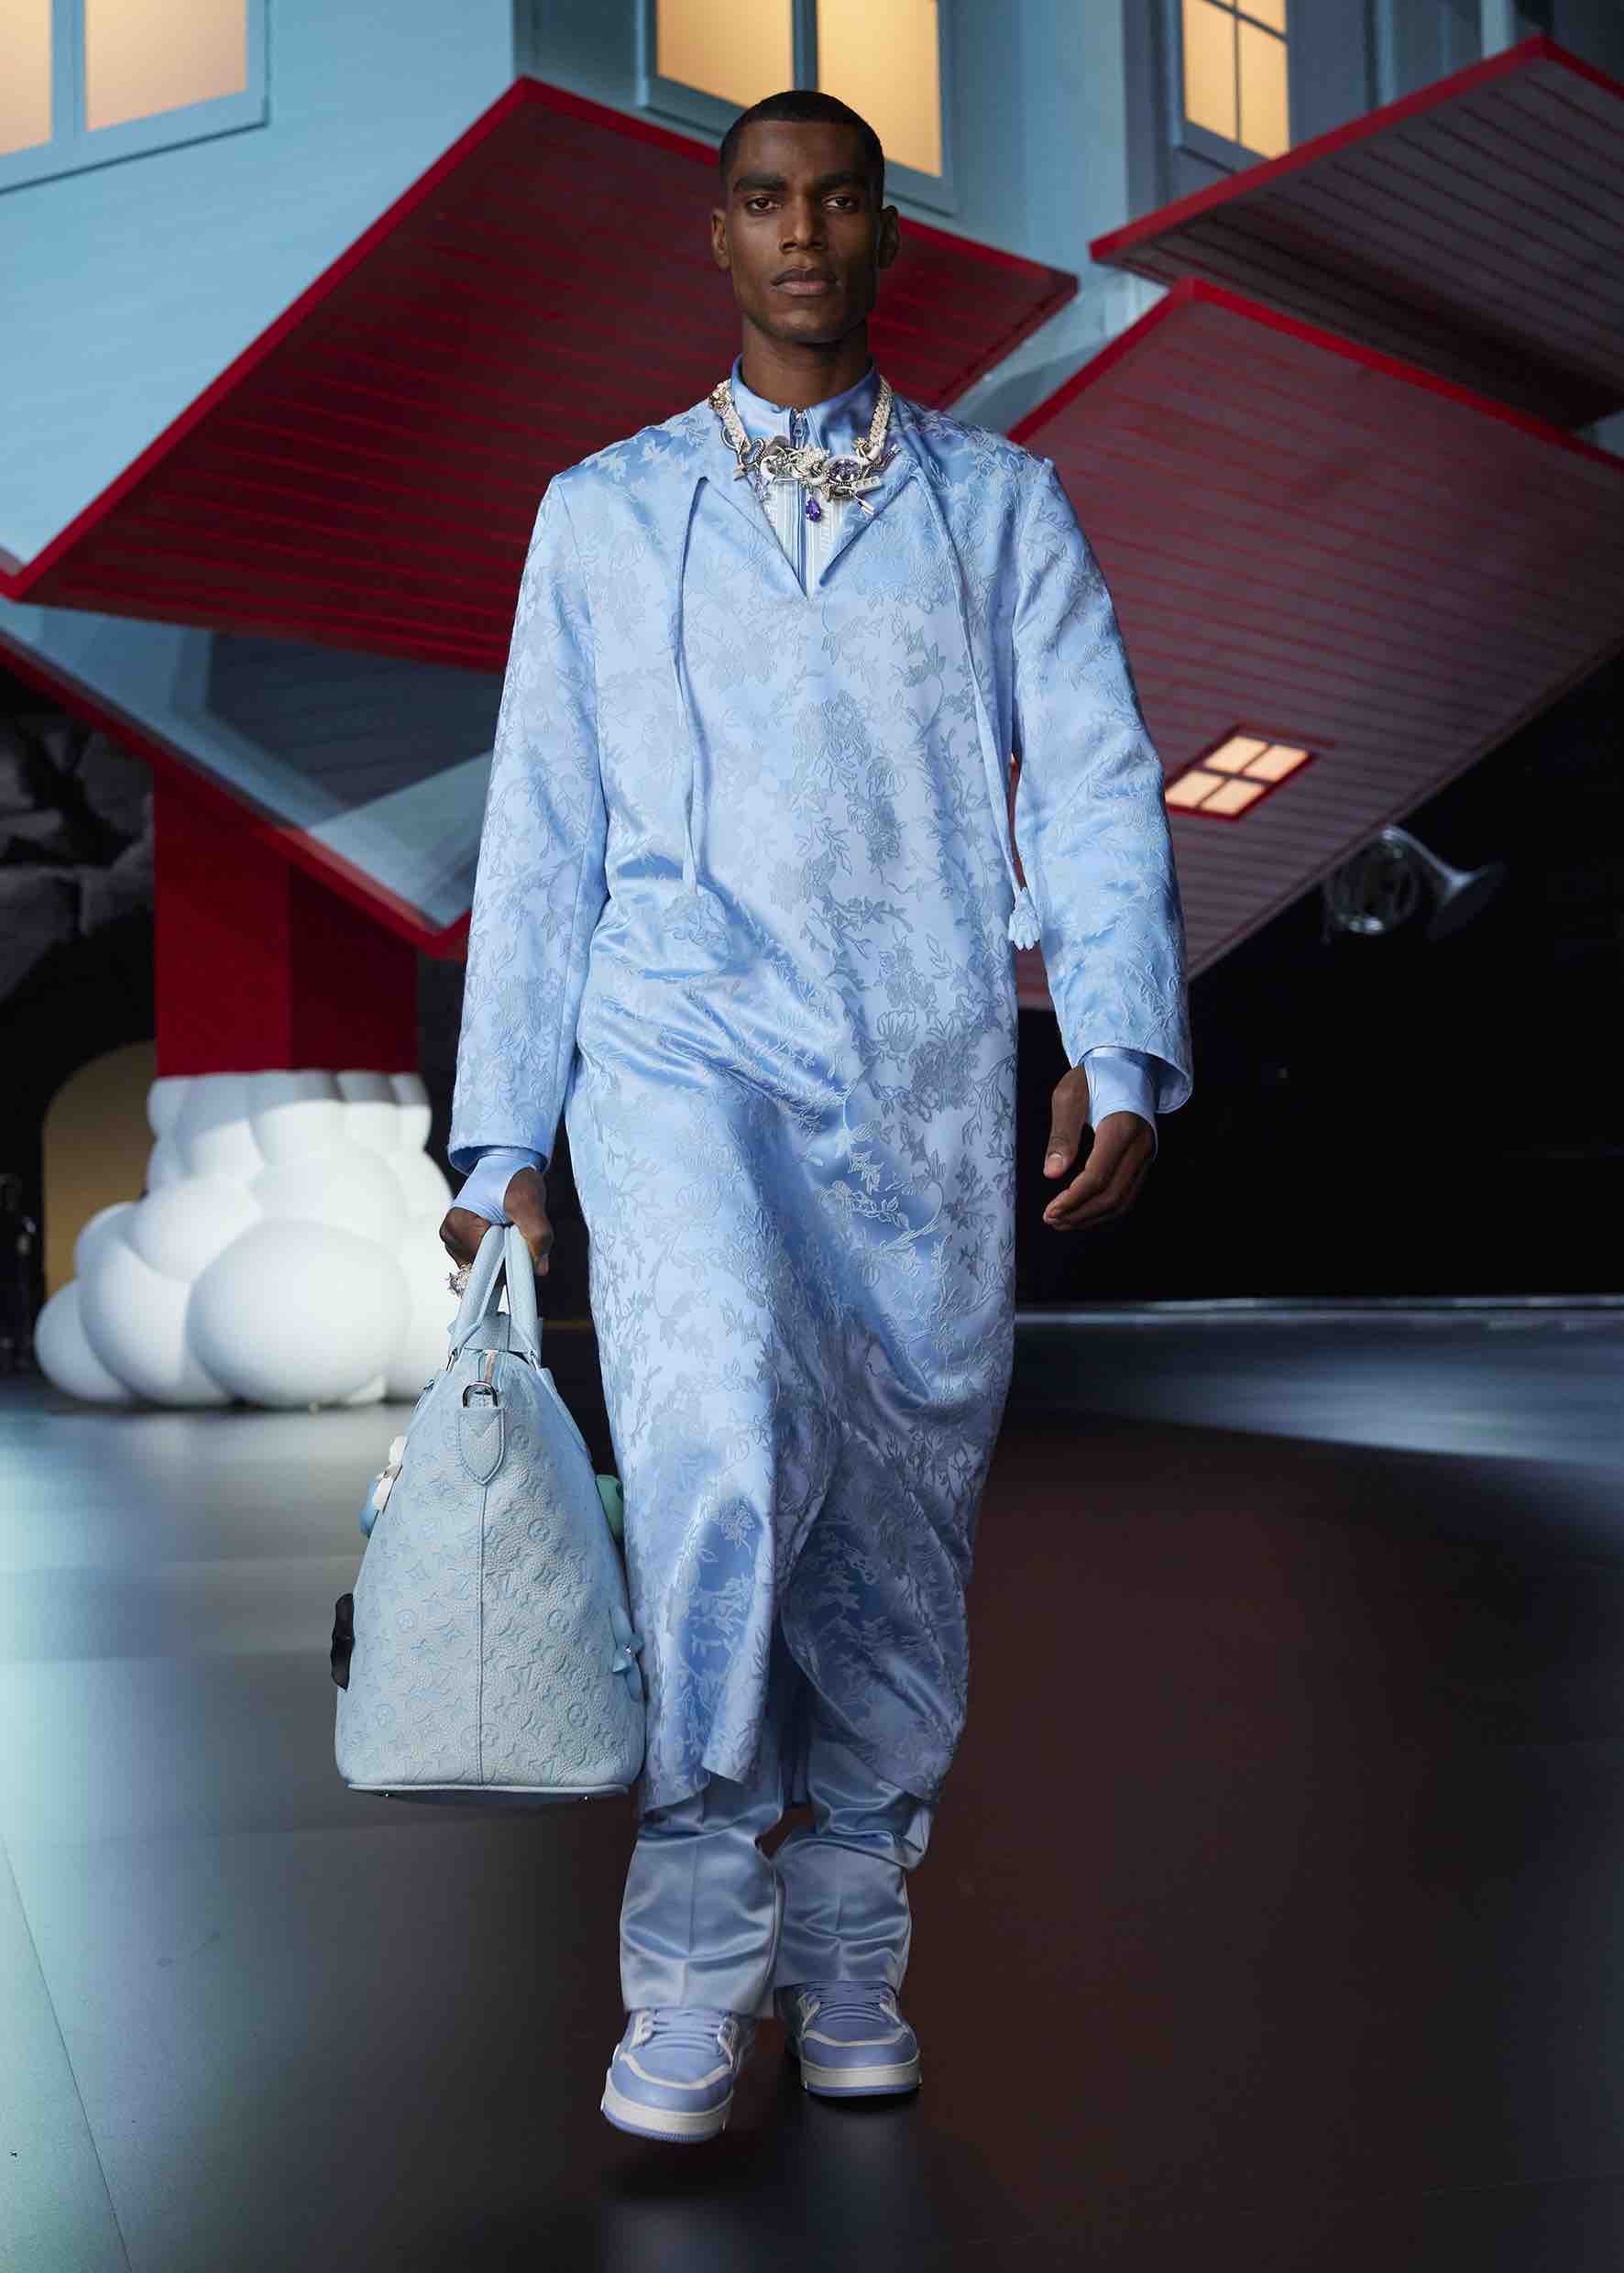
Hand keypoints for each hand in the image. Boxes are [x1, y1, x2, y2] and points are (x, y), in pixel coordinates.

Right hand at [438, 1166, 553, 1279]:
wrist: (505, 1164)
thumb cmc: (513, 1177)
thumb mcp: (529, 1201)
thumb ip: (537, 1233)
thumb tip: (539, 1267)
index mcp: (457, 1225)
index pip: (485, 1264)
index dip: (509, 1261)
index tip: (522, 1246)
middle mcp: (450, 1236)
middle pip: (485, 1269)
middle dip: (508, 1257)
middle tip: (517, 1231)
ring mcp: (456, 1242)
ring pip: (488, 1268)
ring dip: (505, 1255)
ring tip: (510, 1229)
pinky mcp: (465, 1244)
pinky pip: (488, 1262)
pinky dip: (501, 1253)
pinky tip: (505, 1234)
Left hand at [1041, 1065, 1153, 1231]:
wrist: (1127, 1063)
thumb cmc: (1094, 1076)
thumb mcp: (1069, 1096)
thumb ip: (1061, 1136)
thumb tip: (1052, 1174)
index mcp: (1121, 1128)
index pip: (1098, 1178)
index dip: (1073, 1200)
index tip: (1050, 1211)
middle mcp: (1140, 1146)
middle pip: (1113, 1196)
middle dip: (1080, 1214)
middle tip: (1052, 1220)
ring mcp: (1146, 1155)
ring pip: (1123, 1201)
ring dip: (1092, 1217)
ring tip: (1063, 1221)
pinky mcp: (1145, 1159)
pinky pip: (1128, 1194)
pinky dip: (1106, 1210)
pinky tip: (1083, 1212)